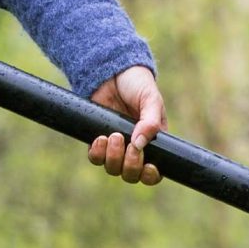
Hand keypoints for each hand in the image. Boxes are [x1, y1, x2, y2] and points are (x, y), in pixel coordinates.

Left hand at [88, 66, 165, 185]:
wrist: (112, 71)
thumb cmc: (137, 84)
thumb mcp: (151, 99)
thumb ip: (150, 121)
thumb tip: (139, 145)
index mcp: (153, 143)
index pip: (153, 173)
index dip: (150, 176)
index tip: (148, 166)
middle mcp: (134, 149)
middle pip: (131, 175)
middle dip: (130, 165)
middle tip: (130, 145)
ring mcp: (115, 147)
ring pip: (112, 169)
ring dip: (113, 157)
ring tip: (114, 135)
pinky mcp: (98, 141)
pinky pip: (95, 158)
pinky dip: (97, 153)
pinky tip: (100, 138)